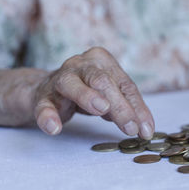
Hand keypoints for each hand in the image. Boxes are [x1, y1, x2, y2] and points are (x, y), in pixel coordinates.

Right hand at [33, 47, 153, 138]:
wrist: (47, 90)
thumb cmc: (88, 90)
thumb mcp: (112, 95)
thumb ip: (128, 108)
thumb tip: (146, 129)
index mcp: (102, 60)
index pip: (124, 84)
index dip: (137, 107)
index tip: (145, 129)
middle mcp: (80, 64)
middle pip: (102, 82)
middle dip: (119, 106)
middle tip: (131, 127)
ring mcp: (59, 78)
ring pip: (72, 84)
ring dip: (87, 96)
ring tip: (102, 108)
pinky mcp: (42, 96)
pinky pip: (44, 106)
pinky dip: (49, 116)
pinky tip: (55, 128)